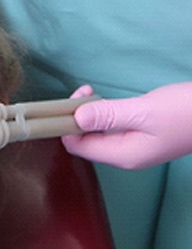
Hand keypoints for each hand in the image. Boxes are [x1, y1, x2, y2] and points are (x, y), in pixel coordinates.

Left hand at [62, 83, 191, 169]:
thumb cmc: (187, 112)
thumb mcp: (144, 111)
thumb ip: (108, 115)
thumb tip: (75, 118)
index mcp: (122, 155)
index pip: (78, 147)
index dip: (68, 126)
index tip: (74, 100)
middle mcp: (125, 156)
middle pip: (86, 142)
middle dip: (78, 119)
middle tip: (85, 91)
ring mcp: (135, 148)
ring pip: (98, 135)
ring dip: (91, 115)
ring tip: (93, 92)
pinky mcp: (143, 138)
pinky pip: (113, 130)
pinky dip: (105, 116)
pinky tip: (107, 102)